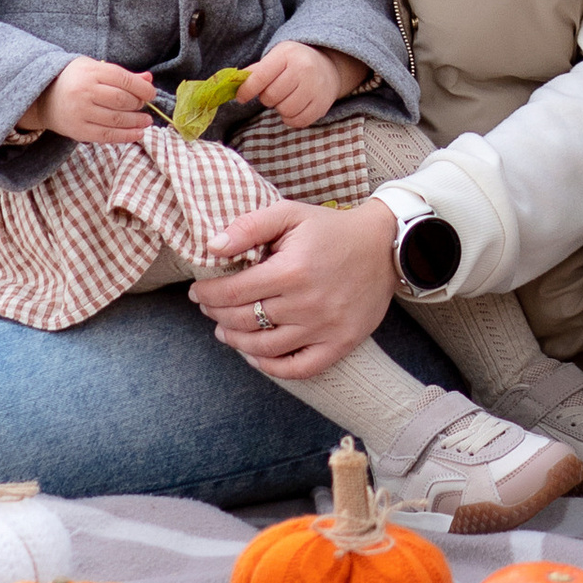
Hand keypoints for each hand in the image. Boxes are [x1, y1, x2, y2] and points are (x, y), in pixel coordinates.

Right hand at [25, 57, 159, 145]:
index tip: (151, 94)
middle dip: (138, 104)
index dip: (142, 88)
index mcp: (90, 72)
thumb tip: (148, 80)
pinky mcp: (78, 130)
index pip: (123, 79)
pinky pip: (106, 135)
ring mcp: (80, 112)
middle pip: (121, 100)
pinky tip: (138, 134)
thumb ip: (121, 75)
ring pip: (116, 119)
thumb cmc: (74, 79)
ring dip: (136, 122)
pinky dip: (125, 136)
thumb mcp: (95, 69)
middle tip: (144, 106)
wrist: (43, 97)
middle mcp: (85, 91)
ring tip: (146, 122)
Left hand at [190, 195, 399, 381]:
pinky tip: (256, 356)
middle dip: (218, 316)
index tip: (198, 293)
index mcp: (292, 270)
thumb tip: (212, 247)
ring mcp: (325, 327)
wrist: (385, 246)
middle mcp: (307, 303)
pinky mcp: (341, 343)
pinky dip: (272, 368)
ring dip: (237, 342)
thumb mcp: (290, 214)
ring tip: (226, 332)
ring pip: (265, 348)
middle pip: (245, 321)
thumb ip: (249, 227)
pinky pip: (299, 369)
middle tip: (210, 310)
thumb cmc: (332, 229)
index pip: (233, 292)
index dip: (208, 294)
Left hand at [234, 38, 366, 130]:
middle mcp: (303, 69)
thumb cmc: (294, 62)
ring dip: (280, 108)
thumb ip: (256, 71)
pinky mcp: (322, 104)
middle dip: (267, 98)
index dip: (247, 90)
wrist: (328, 66)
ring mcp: (315, 87)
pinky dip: (291, 118)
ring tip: (285, 98)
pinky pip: (298, 121)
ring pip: (285, 111)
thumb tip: (234, 85)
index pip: (261, 76)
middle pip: (271, 96)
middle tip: (273, 92)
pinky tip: (293, 107)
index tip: (240, 97)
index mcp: (287, 55)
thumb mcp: (276, 57)